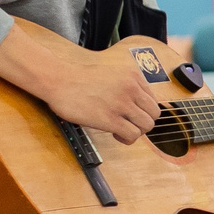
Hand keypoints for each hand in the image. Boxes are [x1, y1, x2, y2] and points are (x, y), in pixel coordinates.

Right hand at [42, 43, 162, 142]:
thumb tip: (138, 106)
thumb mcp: (112, 74)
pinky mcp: (110, 119)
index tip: (130, 114)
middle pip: (154, 114)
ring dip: (136, 132)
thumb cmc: (80, 79)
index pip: (153, 100)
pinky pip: (132, 135)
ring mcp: (122, 103)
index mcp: (133, 76)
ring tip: (121, 130)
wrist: (59, 80)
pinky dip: (127, 139)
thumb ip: (128, 86)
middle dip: (143, 123)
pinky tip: (115, 135)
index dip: (143, 111)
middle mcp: (131, 88)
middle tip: (128, 124)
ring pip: (146, 125)